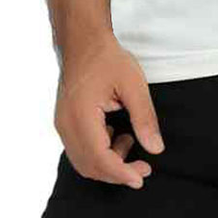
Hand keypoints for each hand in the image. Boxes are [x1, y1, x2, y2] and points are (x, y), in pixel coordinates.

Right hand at [54, 33, 164, 186]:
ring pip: (83, 161)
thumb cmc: (106, 58)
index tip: (142, 176)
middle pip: (89, 166)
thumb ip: (145, 118)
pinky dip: (99, 151)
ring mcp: (62, 124)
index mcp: (81, 116)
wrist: (83, 41)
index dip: (121, 173)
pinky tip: (115, 133)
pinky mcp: (64, 121)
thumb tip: (155, 148)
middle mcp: (66, 125)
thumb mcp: (133, 84)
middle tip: (143, 166)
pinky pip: (79, 149)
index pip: (99, 158)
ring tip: (129, 140)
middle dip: (117, 172)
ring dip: (108, 162)